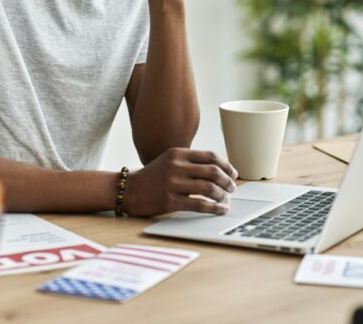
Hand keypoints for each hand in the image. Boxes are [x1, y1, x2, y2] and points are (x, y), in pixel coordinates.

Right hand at [122, 148, 238, 216]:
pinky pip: (199, 205)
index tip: (233, 174)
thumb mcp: (169, 161)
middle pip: (213, 171)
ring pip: (209, 188)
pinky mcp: (170, 201)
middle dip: (227, 181)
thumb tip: (219, 171)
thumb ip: (190, 162)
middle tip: (232, 189)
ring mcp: (173, 184)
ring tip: (226, 200)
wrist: (129, 190)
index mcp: (178, 153)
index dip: (226, 166)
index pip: (210, 156)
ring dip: (222, 195)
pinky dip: (214, 208)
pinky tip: (220, 210)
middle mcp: (176, 166)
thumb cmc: (152, 177)